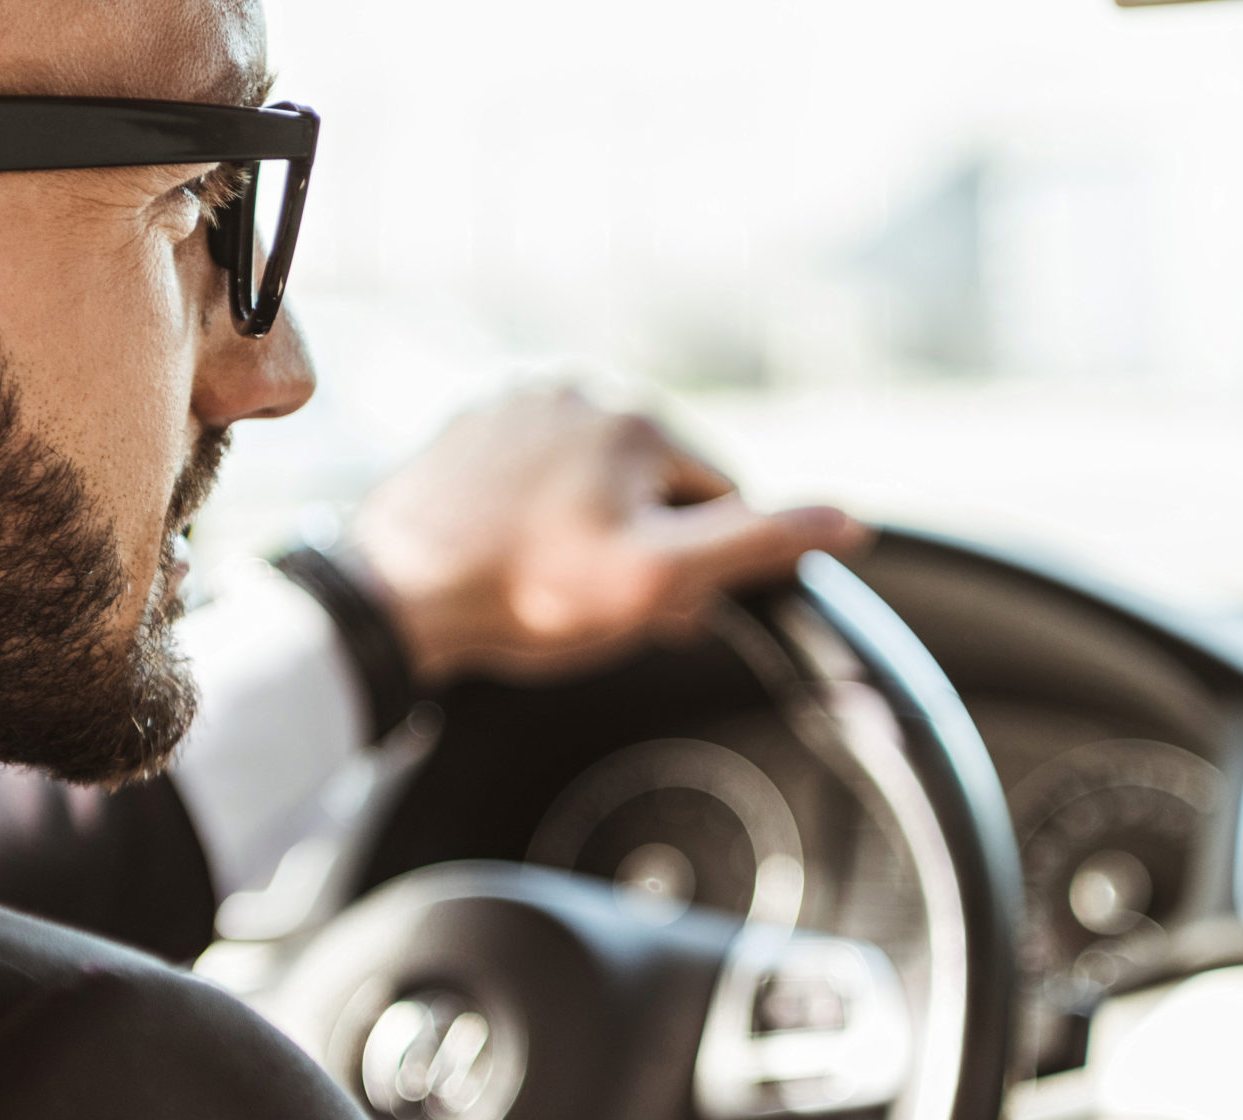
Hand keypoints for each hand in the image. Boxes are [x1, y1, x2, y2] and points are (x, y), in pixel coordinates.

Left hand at [343, 386, 870, 685]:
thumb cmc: (526, 595)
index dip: (705, 563)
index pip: (721, 495)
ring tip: (548, 584)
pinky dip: (540, 512)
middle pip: (657, 482)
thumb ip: (756, 544)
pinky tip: (513, 555)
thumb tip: (849, 520)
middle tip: (599, 604)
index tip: (662, 607)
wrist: (393, 597)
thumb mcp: (659, 580)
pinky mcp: (471, 427)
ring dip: (594, 528)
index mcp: (638, 415)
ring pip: (597, 477)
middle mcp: (579, 387)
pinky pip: (538, 472)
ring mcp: (517, 401)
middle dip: (649, 543)